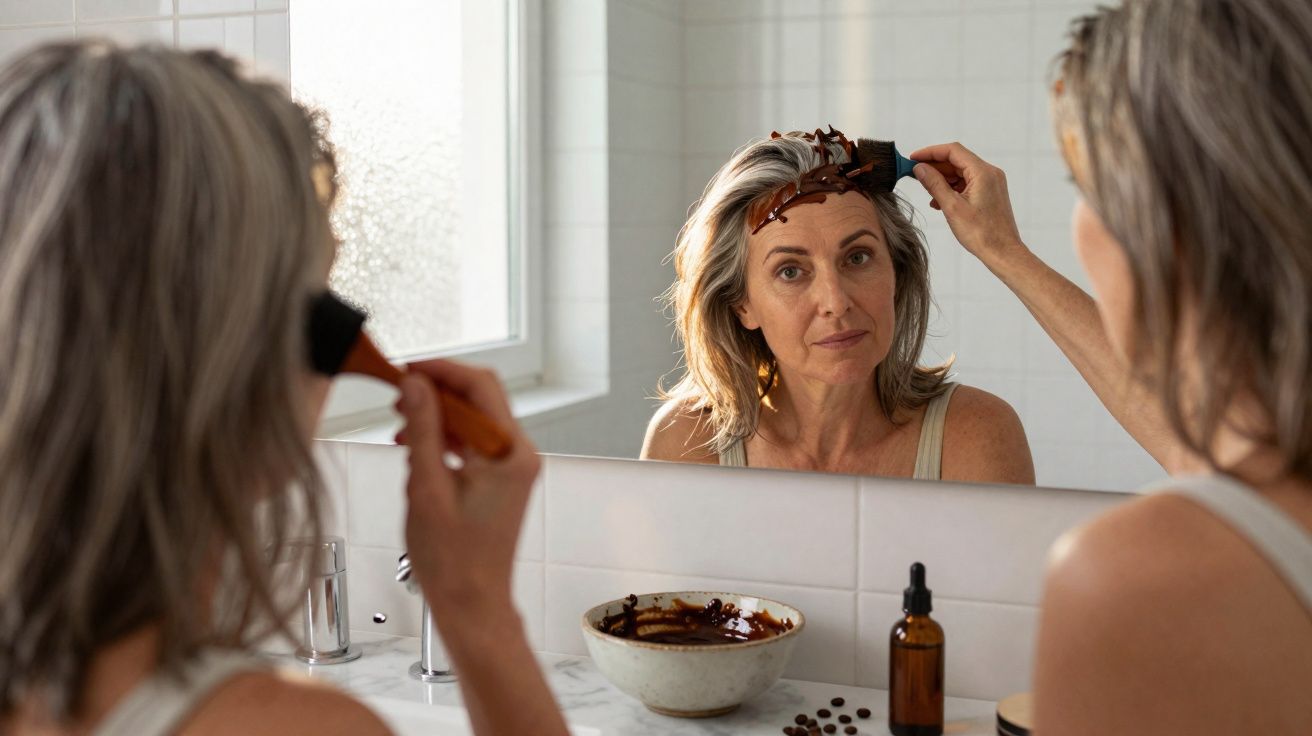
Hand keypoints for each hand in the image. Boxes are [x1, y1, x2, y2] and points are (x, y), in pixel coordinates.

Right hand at [395, 359, 539, 628]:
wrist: (472, 602)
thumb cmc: (453, 560)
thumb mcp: (427, 488)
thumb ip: (423, 430)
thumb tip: (416, 385)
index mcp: (510, 454)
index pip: (480, 386)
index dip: (441, 370)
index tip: (407, 369)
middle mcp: (519, 455)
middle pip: (478, 399)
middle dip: (436, 393)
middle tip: (398, 397)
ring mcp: (512, 467)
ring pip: (472, 419)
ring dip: (436, 417)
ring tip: (401, 426)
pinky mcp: (500, 479)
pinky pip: (472, 442)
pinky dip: (444, 438)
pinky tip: (415, 448)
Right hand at [908, 142, 1027, 264]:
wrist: (1002, 252)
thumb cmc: (981, 233)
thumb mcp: (952, 207)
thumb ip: (934, 184)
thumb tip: (920, 168)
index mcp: (982, 172)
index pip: (952, 151)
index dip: (930, 152)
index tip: (913, 158)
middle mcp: (989, 173)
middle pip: (956, 160)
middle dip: (935, 166)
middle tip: (915, 174)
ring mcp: (990, 183)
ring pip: (961, 172)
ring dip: (942, 179)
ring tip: (926, 190)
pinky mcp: (989, 193)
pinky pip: (967, 183)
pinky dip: (951, 188)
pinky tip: (939, 200)